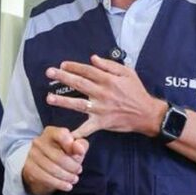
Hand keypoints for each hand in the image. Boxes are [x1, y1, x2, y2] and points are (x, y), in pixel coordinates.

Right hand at [21, 126, 88, 194]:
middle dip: (72, 166)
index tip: (80, 153)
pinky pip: (46, 178)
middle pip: (58, 156)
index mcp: (51, 132)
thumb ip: (81, 145)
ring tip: (74, 179)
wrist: (43, 166)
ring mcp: (32, 155)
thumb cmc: (62, 153)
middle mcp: (39, 142)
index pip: (61, 134)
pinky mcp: (30, 168)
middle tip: (78, 171)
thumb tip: (79, 149)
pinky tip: (67, 185)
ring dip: (66, 176)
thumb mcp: (74, 148)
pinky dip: (59, 184)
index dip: (71, 144)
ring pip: (52, 169)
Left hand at [46, 55, 166, 138]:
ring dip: (63, 101)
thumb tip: (92, 58)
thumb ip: (109, 65)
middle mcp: (102, 93)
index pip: (87, 71)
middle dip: (63, 77)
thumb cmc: (136, 91)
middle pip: (80, 84)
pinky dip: (78, 133)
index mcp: (108, 80)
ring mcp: (101, 109)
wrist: (147, 113)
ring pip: (79, 104)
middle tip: (49, 73)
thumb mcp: (127, 72)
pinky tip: (66, 135)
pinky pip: (88, 129)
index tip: (62, 64)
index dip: (74, 67)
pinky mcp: (101, 122)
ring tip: (49, 98)